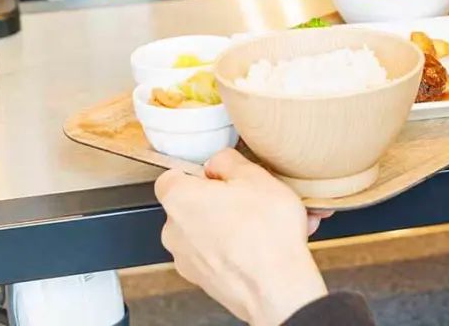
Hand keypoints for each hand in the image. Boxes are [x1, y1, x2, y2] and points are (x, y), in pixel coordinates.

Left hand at [155, 150, 327, 325]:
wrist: (277, 287)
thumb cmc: (265, 234)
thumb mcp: (255, 176)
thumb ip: (228, 161)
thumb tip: (218, 163)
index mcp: (180, 199)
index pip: (171, 176)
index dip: (197, 172)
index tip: (219, 174)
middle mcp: (174, 231)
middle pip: (192, 205)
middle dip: (221, 200)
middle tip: (252, 197)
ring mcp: (187, 260)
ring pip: (209, 231)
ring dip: (233, 224)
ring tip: (268, 223)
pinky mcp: (204, 280)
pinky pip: (219, 254)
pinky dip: (238, 247)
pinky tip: (267, 243)